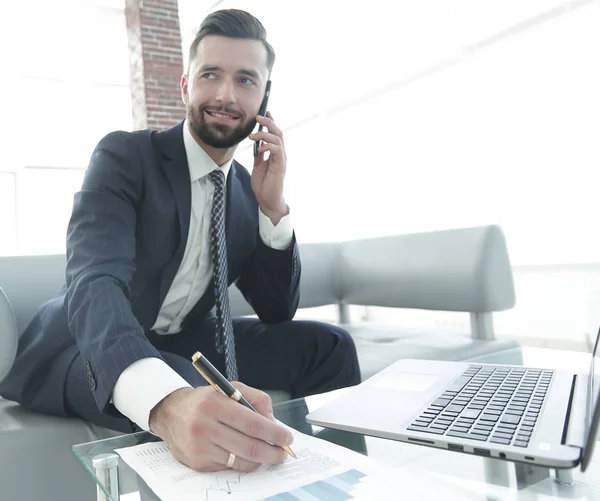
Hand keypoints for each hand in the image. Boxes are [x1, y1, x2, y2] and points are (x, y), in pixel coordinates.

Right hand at [148, 382, 293, 471]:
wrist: (171, 412)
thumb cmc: (205, 400)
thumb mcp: (230, 388)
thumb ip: (256, 399)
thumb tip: (273, 421)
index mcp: (215, 403)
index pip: (252, 422)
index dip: (274, 433)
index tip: (287, 438)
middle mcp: (205, 425)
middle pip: (249, 446)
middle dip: (272, 452)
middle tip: (283, 453)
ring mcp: (200, 446)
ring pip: (240, 460)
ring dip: (260, 460)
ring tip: (269, 455)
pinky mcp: (197, 462)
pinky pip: (228, 467)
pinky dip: (241, 462)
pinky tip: (244, 454)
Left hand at [249, 112, 288, 224]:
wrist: (267, 200)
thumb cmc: (264, 185)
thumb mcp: (258, 166)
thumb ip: (258, 155)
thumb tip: (255, 144)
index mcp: (276, 153)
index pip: (275, 134)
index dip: (271, 122)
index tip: (264, 112)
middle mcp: (281, 154)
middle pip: (278, 133)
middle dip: (269, 122)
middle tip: (258, 117)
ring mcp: (281, 160)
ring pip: (278, 139)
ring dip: (265, 134)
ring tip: (253, 135)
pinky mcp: (280, 166)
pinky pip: (277, 151)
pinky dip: (268, 146)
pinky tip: (259, 148)